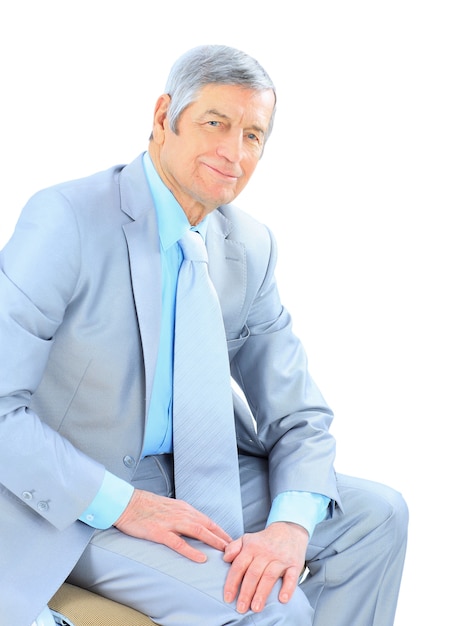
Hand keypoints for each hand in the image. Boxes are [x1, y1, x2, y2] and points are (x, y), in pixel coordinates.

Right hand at [114, 488, 231, 561]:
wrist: (127, 503)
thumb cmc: (146, 507)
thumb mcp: (169, 508)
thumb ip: (182, 516)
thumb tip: (193, 527)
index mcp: (184, 508)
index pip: (207, 520)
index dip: (221, 531)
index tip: (231, 541)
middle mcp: (181, 514)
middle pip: (207, 526)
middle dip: (223, 538)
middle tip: (236, 549)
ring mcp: (171, 523)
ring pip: (198, 532)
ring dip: (214, 542)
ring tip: (226, 552)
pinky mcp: (159, 532)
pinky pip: (178, 543)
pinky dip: (191, 551)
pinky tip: (201, 558)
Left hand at [223, 522, 307, 613]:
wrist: (288, 530)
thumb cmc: (264, 540)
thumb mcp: (247, 539)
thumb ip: (233, 547)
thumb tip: (225, 558)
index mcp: (251, 547)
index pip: (239, 566)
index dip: (232, 582)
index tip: (228, 598)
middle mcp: (265, 553)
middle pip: (253, 573)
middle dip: (246, 592)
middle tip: (241, 608)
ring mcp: (280, 558)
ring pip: (269, 576)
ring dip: (262, 593)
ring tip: (256, 607)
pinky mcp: (294, 564)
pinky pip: (291, 577)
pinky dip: (287, 588)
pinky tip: (282, 599)